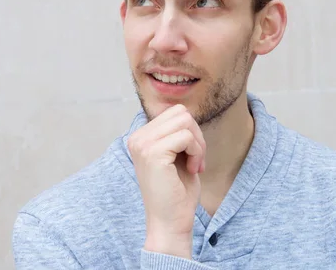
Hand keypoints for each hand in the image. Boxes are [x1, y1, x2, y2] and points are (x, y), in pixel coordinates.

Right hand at [127, 104, 205, 258]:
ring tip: (194, 165)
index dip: (191, 132)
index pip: (174, 112)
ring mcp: (143, 144)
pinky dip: (197, 152)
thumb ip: (177, 133)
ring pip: (185, 121)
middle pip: (180, 113)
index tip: (193, 156)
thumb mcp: (177, 155)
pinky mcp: (153, 153)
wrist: (170, 222)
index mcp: (141, 137)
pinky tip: (193, 170)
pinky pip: (186, 136)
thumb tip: (186, 113)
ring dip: (198, 144)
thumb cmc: (177, 192)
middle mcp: (137, 138)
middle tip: (197, 160)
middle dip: (196, 135)